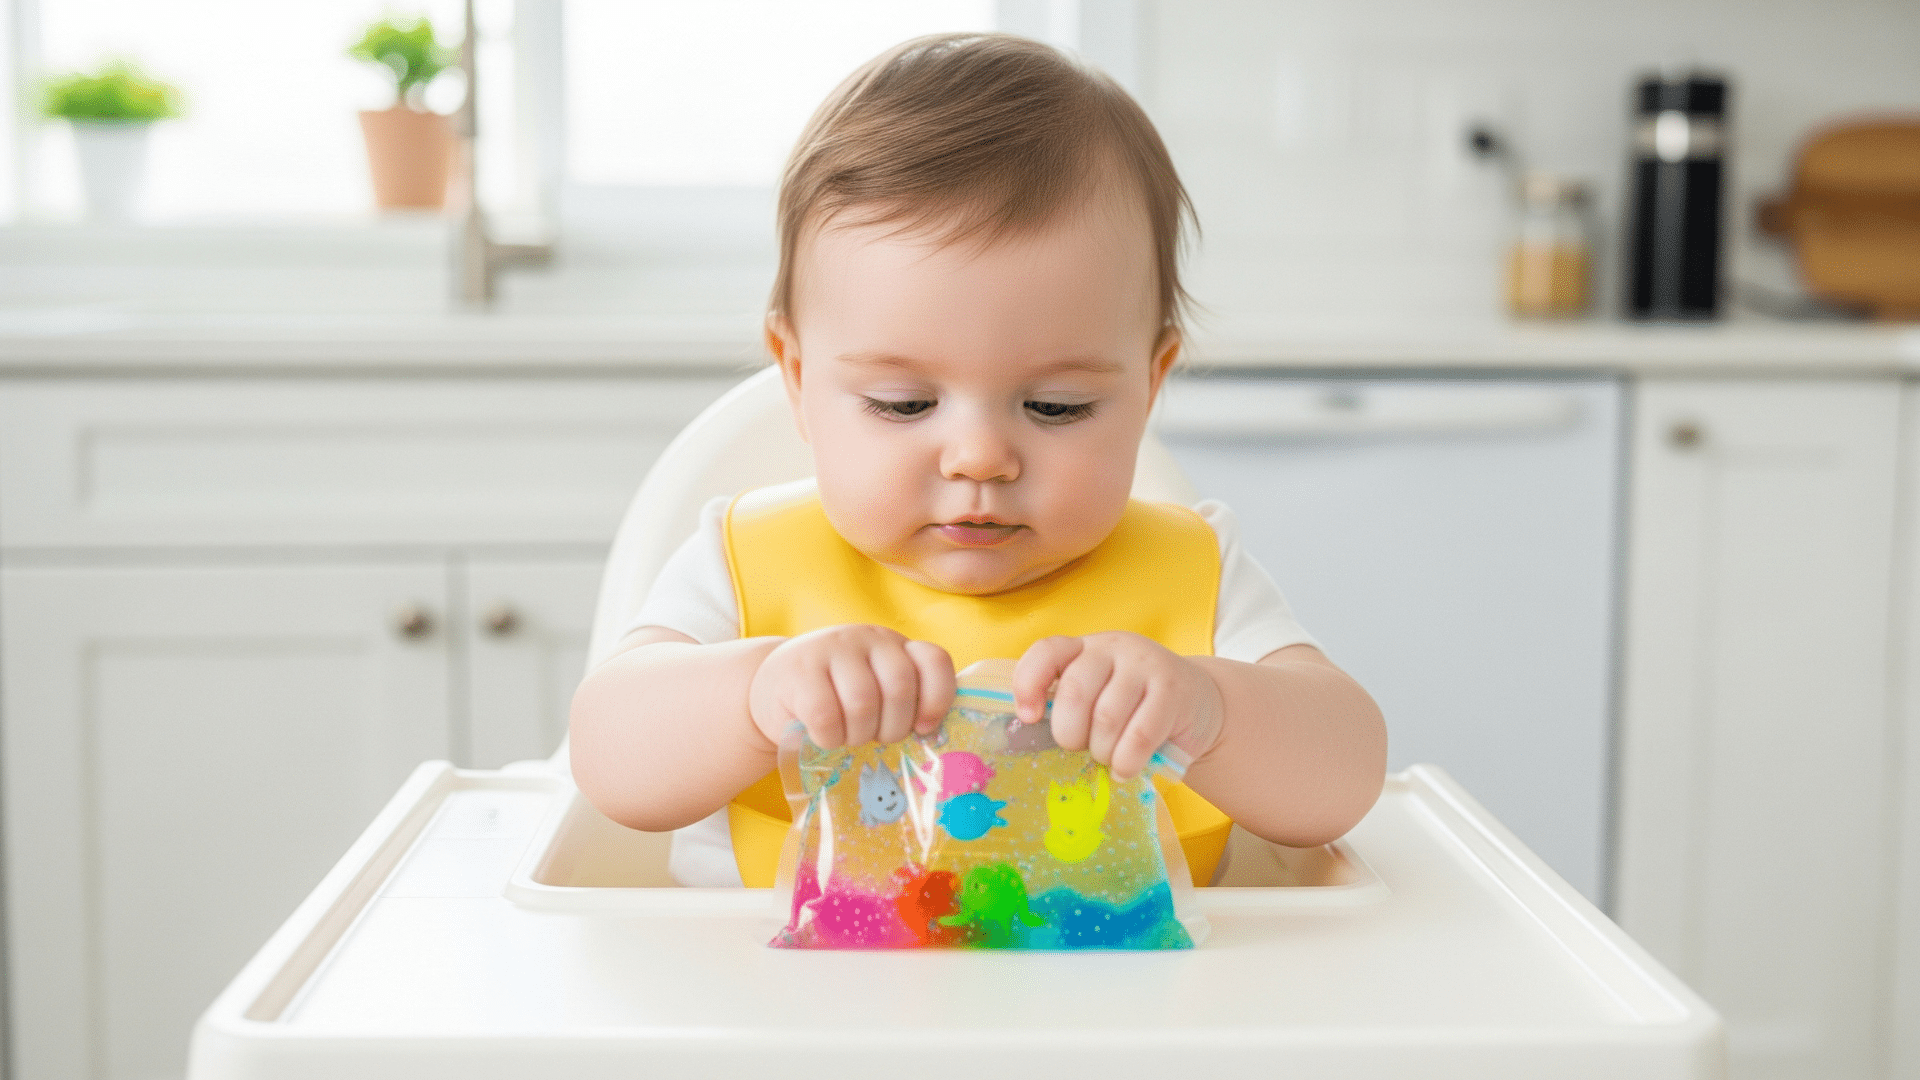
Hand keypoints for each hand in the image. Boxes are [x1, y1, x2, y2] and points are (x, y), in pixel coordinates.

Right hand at [748, 625, 954, 749]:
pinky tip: (824, 737)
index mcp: (893, 645)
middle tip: (877, 738)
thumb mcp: (874, 687)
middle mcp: (866, 638)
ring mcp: (831, 650)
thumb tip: (932, 737)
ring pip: (863, 703)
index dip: (937, 699)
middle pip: (899, 686)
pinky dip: (830, 738)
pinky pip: (826, 716)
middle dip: (894, 726)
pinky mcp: (799, 672)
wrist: (773, 686)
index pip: (933, 660)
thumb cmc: (835, 697)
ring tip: (849, 736)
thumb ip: (904, 699)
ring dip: (859, 734)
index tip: (924, 728)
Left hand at [1013, 632, 1225, 778]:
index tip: (1030, 717)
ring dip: (1102, 751)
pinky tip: (1126, 769)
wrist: (1197, 705)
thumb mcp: (1097, 699)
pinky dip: (1127, 761)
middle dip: (1070, 733)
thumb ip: (1069, 708)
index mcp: (1083, 648)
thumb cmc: (1133, 709)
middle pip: (1075, 692)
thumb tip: (1035, 737)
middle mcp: (1112, 647)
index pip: (1047, 652)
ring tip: (1110, 758)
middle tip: (1080, 748)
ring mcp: (1145, 664)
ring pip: (1107, 717)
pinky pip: (1139, 735)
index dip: (1029, 684)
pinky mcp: (1173, 689)